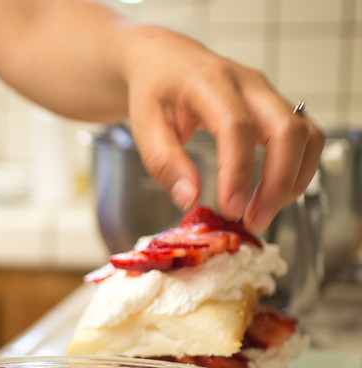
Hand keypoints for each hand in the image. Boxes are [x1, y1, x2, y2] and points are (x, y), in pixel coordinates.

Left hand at [124, 27, 324, 233]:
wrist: (166, 62)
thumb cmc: (154, 91)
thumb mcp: (144, 126)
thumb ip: (164, 162)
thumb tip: (188, 199)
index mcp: (209, 83)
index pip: (236, 126)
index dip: (238, 171)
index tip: (231, 208)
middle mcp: (248, 84)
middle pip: (287, 129)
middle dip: (278, 182)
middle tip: (254, 220)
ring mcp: (268, 94)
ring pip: (306, 134)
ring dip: (293, 179)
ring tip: (263, 213)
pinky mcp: (277, 107)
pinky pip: (306, 137)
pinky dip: (297, 170)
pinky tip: (272, 194)